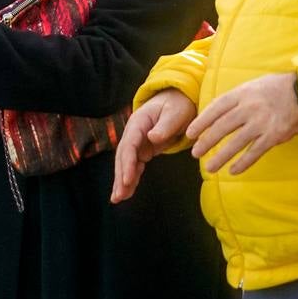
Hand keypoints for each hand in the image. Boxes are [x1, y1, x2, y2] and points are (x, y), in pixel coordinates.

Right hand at [112, 89, 196, 203]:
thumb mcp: (175, 113)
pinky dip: (131, 178)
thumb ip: (164, 126)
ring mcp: (138, 142)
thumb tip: (151, 138)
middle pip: (123, 156)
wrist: (179, 99)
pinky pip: (135, 166)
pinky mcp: (144, 149)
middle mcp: (134, 133)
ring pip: (126, 163)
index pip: (129, 144)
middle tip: (118, 196)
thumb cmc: (178, 105)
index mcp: (139, 122)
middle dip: (120, 176)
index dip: (127, 162)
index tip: (127, 179)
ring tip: (118, 199)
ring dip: (122, 181)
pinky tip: (127, 192)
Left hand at [186, 73, 297, 174]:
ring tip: (209, 167)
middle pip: (221, 127)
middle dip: (206, 142)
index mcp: (241, 94)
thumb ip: (236, 98)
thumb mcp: (252, 86)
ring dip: (220, 157)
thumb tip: (216, 112)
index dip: (201, 122)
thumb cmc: (276, 88)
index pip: (215, 109)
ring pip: (235, 143)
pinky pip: (254, 152)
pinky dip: (243, 163)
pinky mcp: (274, 135)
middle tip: (196, 153)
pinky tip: (233, 171)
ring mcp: (261, 123)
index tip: (190, 133)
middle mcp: (248, 108)